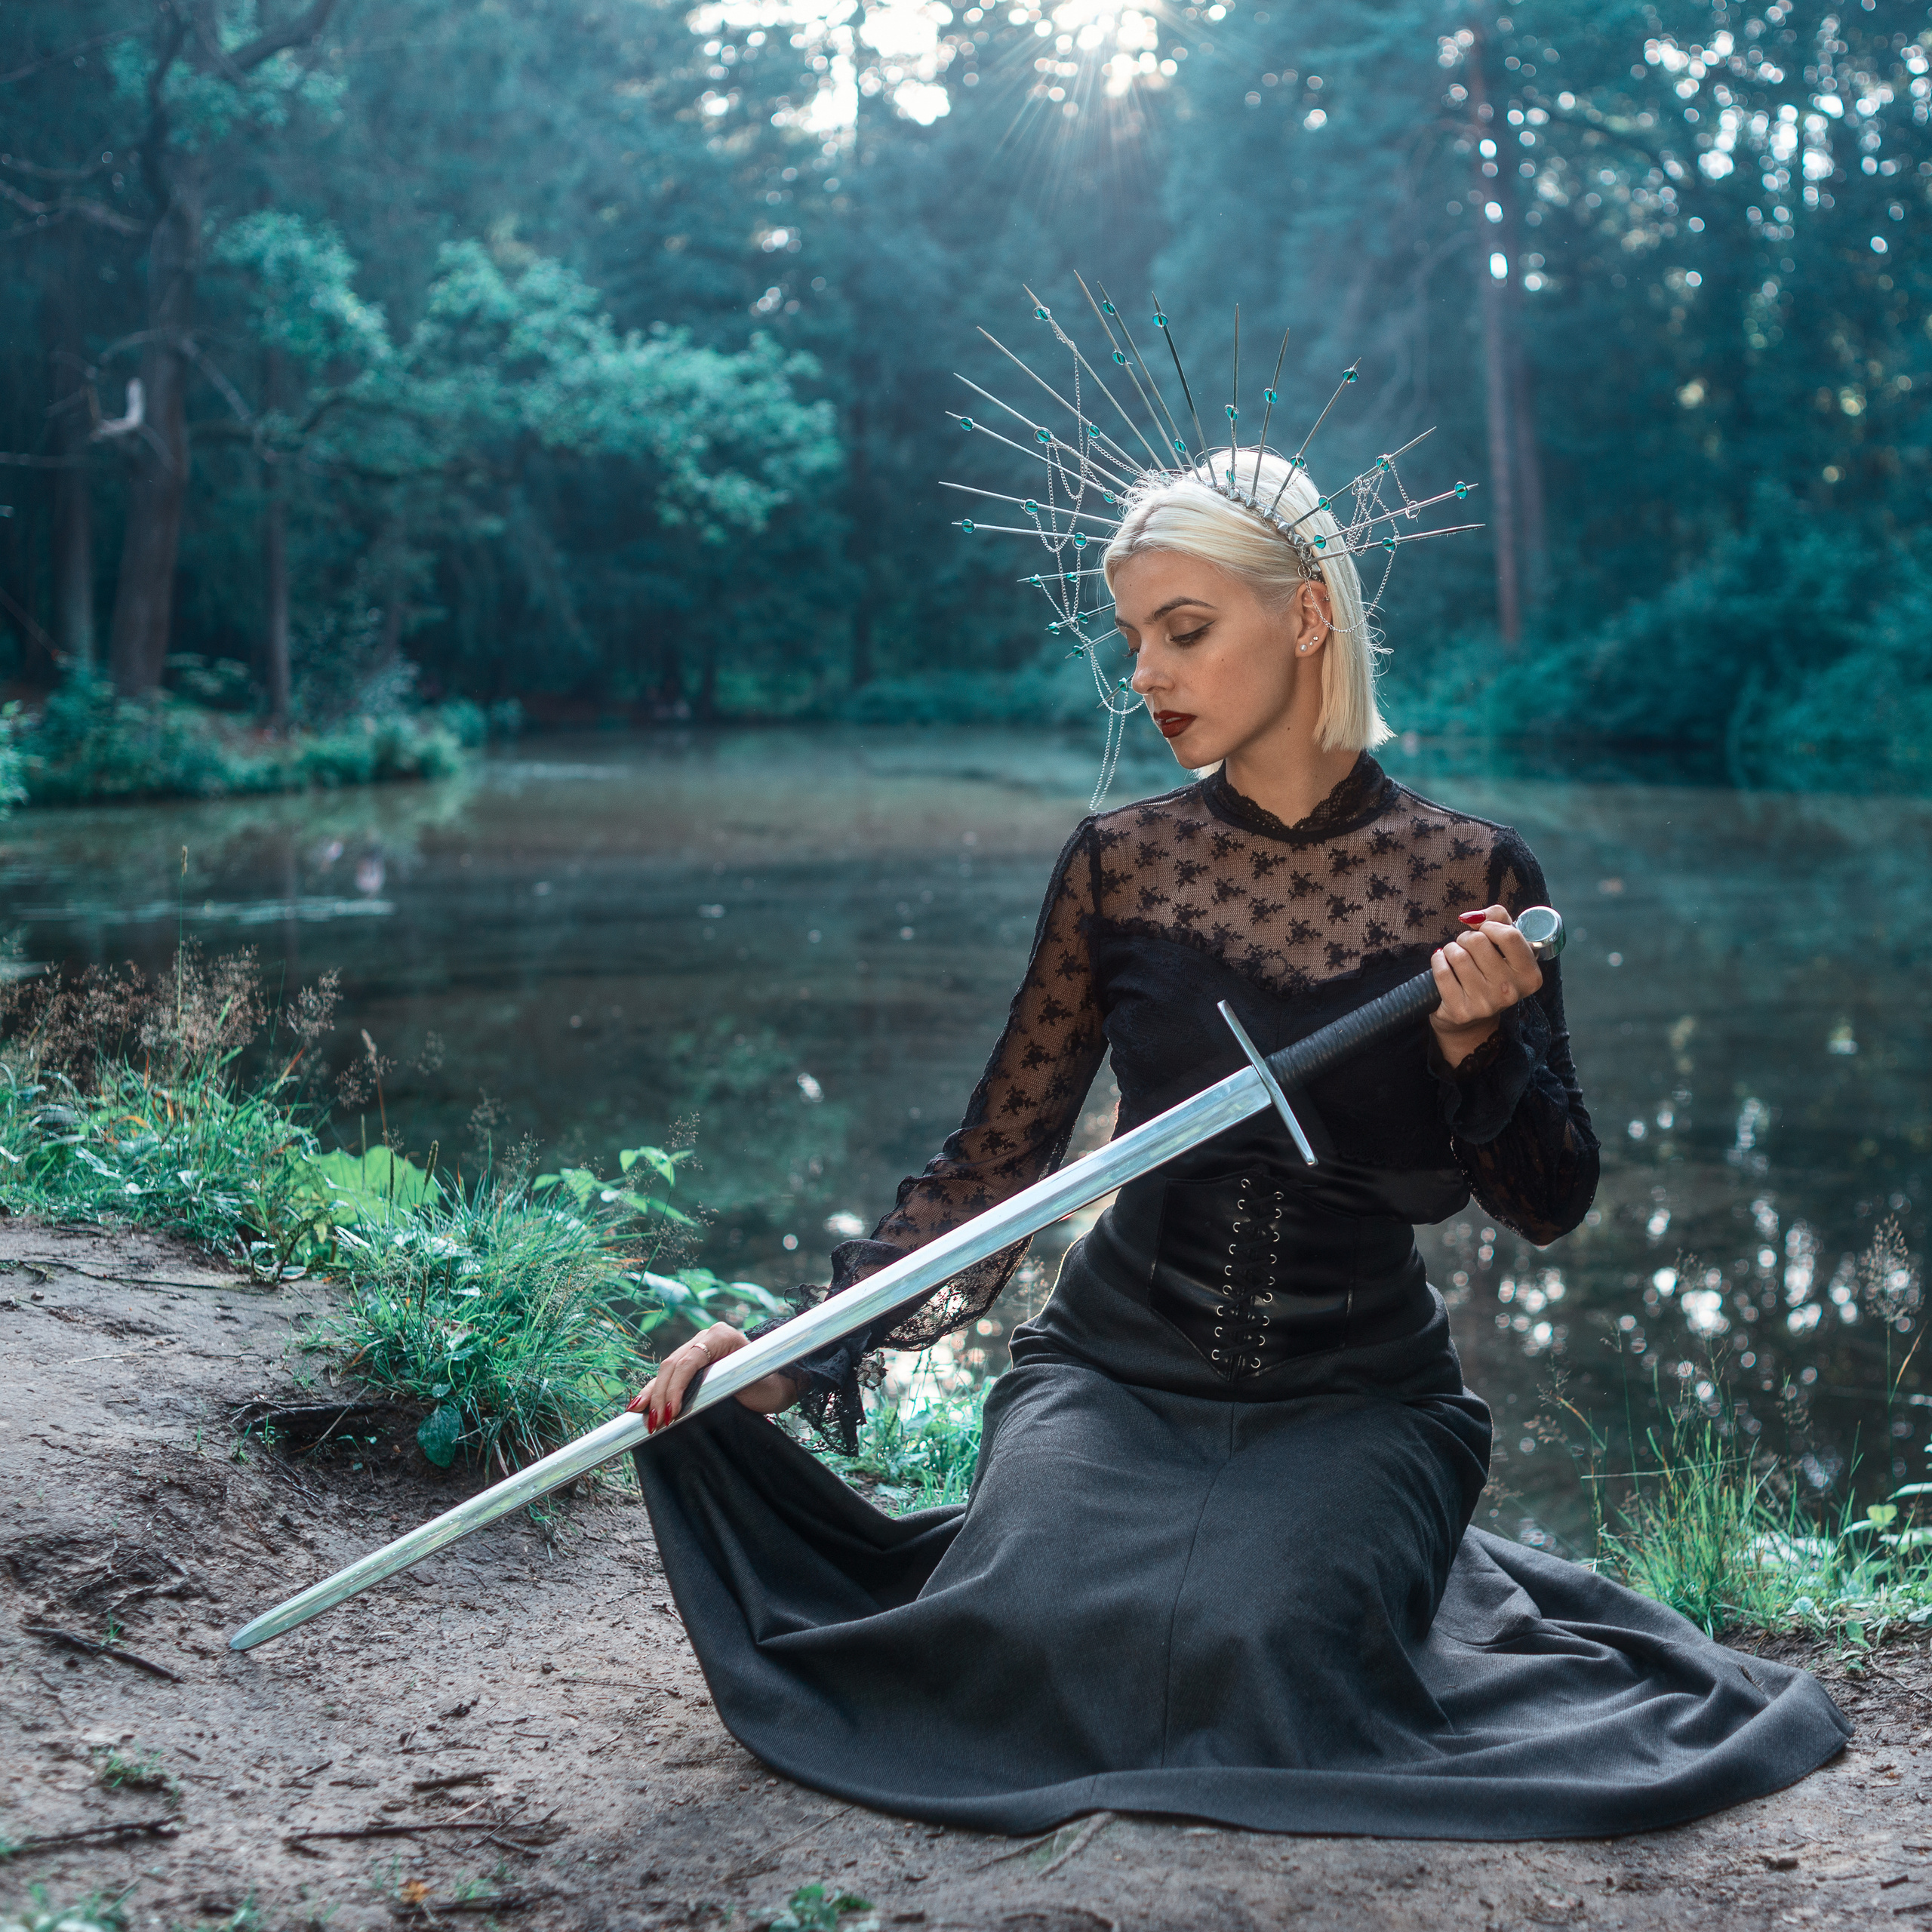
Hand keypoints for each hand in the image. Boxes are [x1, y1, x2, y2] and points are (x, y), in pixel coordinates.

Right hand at [626, 1322, 799, 1431]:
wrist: (778, 1384)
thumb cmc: (769, 1386)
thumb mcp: (752, 1385)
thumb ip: (724, 1386)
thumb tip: (691, 1402)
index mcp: (721, 1336)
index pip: (689, 1361)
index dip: (676, 1388)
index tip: (671, 1413)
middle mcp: (706, 1337)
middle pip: (673, 1365)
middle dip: (660, 1395)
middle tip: (656, 1424)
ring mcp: (697, 1347)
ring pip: (666, 1370)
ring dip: (653, 1395)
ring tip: (641, 1417)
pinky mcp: (691, 1361)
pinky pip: (670, 1376)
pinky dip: (655, 1392)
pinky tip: (640, 1407)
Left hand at [1429, 904, 1543, 1068]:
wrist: (1471, 1019)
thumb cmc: (1489, 972)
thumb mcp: (1504, 946)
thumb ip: (1498, 920)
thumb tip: (1473, 916)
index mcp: (1530, 976)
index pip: (1510, 936)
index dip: (1490, 926)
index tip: (1484, 930)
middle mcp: (1511, 992)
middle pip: (1479, 942)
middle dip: (1467, 938)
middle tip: (1467, 947)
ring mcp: (1486, 1004)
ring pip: (1457, 955)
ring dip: (1451, 949)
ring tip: (1455, 957)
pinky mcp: (1461, 1011)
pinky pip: (1442, 971)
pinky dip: (1438, 961)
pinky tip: (1442, 964)